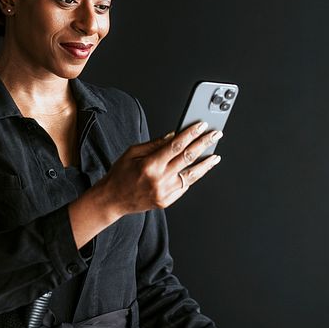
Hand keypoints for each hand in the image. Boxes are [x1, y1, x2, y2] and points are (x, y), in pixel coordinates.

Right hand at [68, 121, 222, 246]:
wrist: (113, 200)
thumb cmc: (120, 174)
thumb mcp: (133, 152)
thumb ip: (155, 144)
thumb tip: (175, 135)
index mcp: (150, 165)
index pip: (176, 146)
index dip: (191, 134)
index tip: (201, 126)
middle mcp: (159, 179)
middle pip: (188, 158)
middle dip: (204, 144)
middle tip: (215, 135)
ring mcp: (164, 192)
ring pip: (191, 175)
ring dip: (205, 164)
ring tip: (215, 156)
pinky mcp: (167, 201)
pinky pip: (184, 187)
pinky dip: (192, 177)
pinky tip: (199, 169)